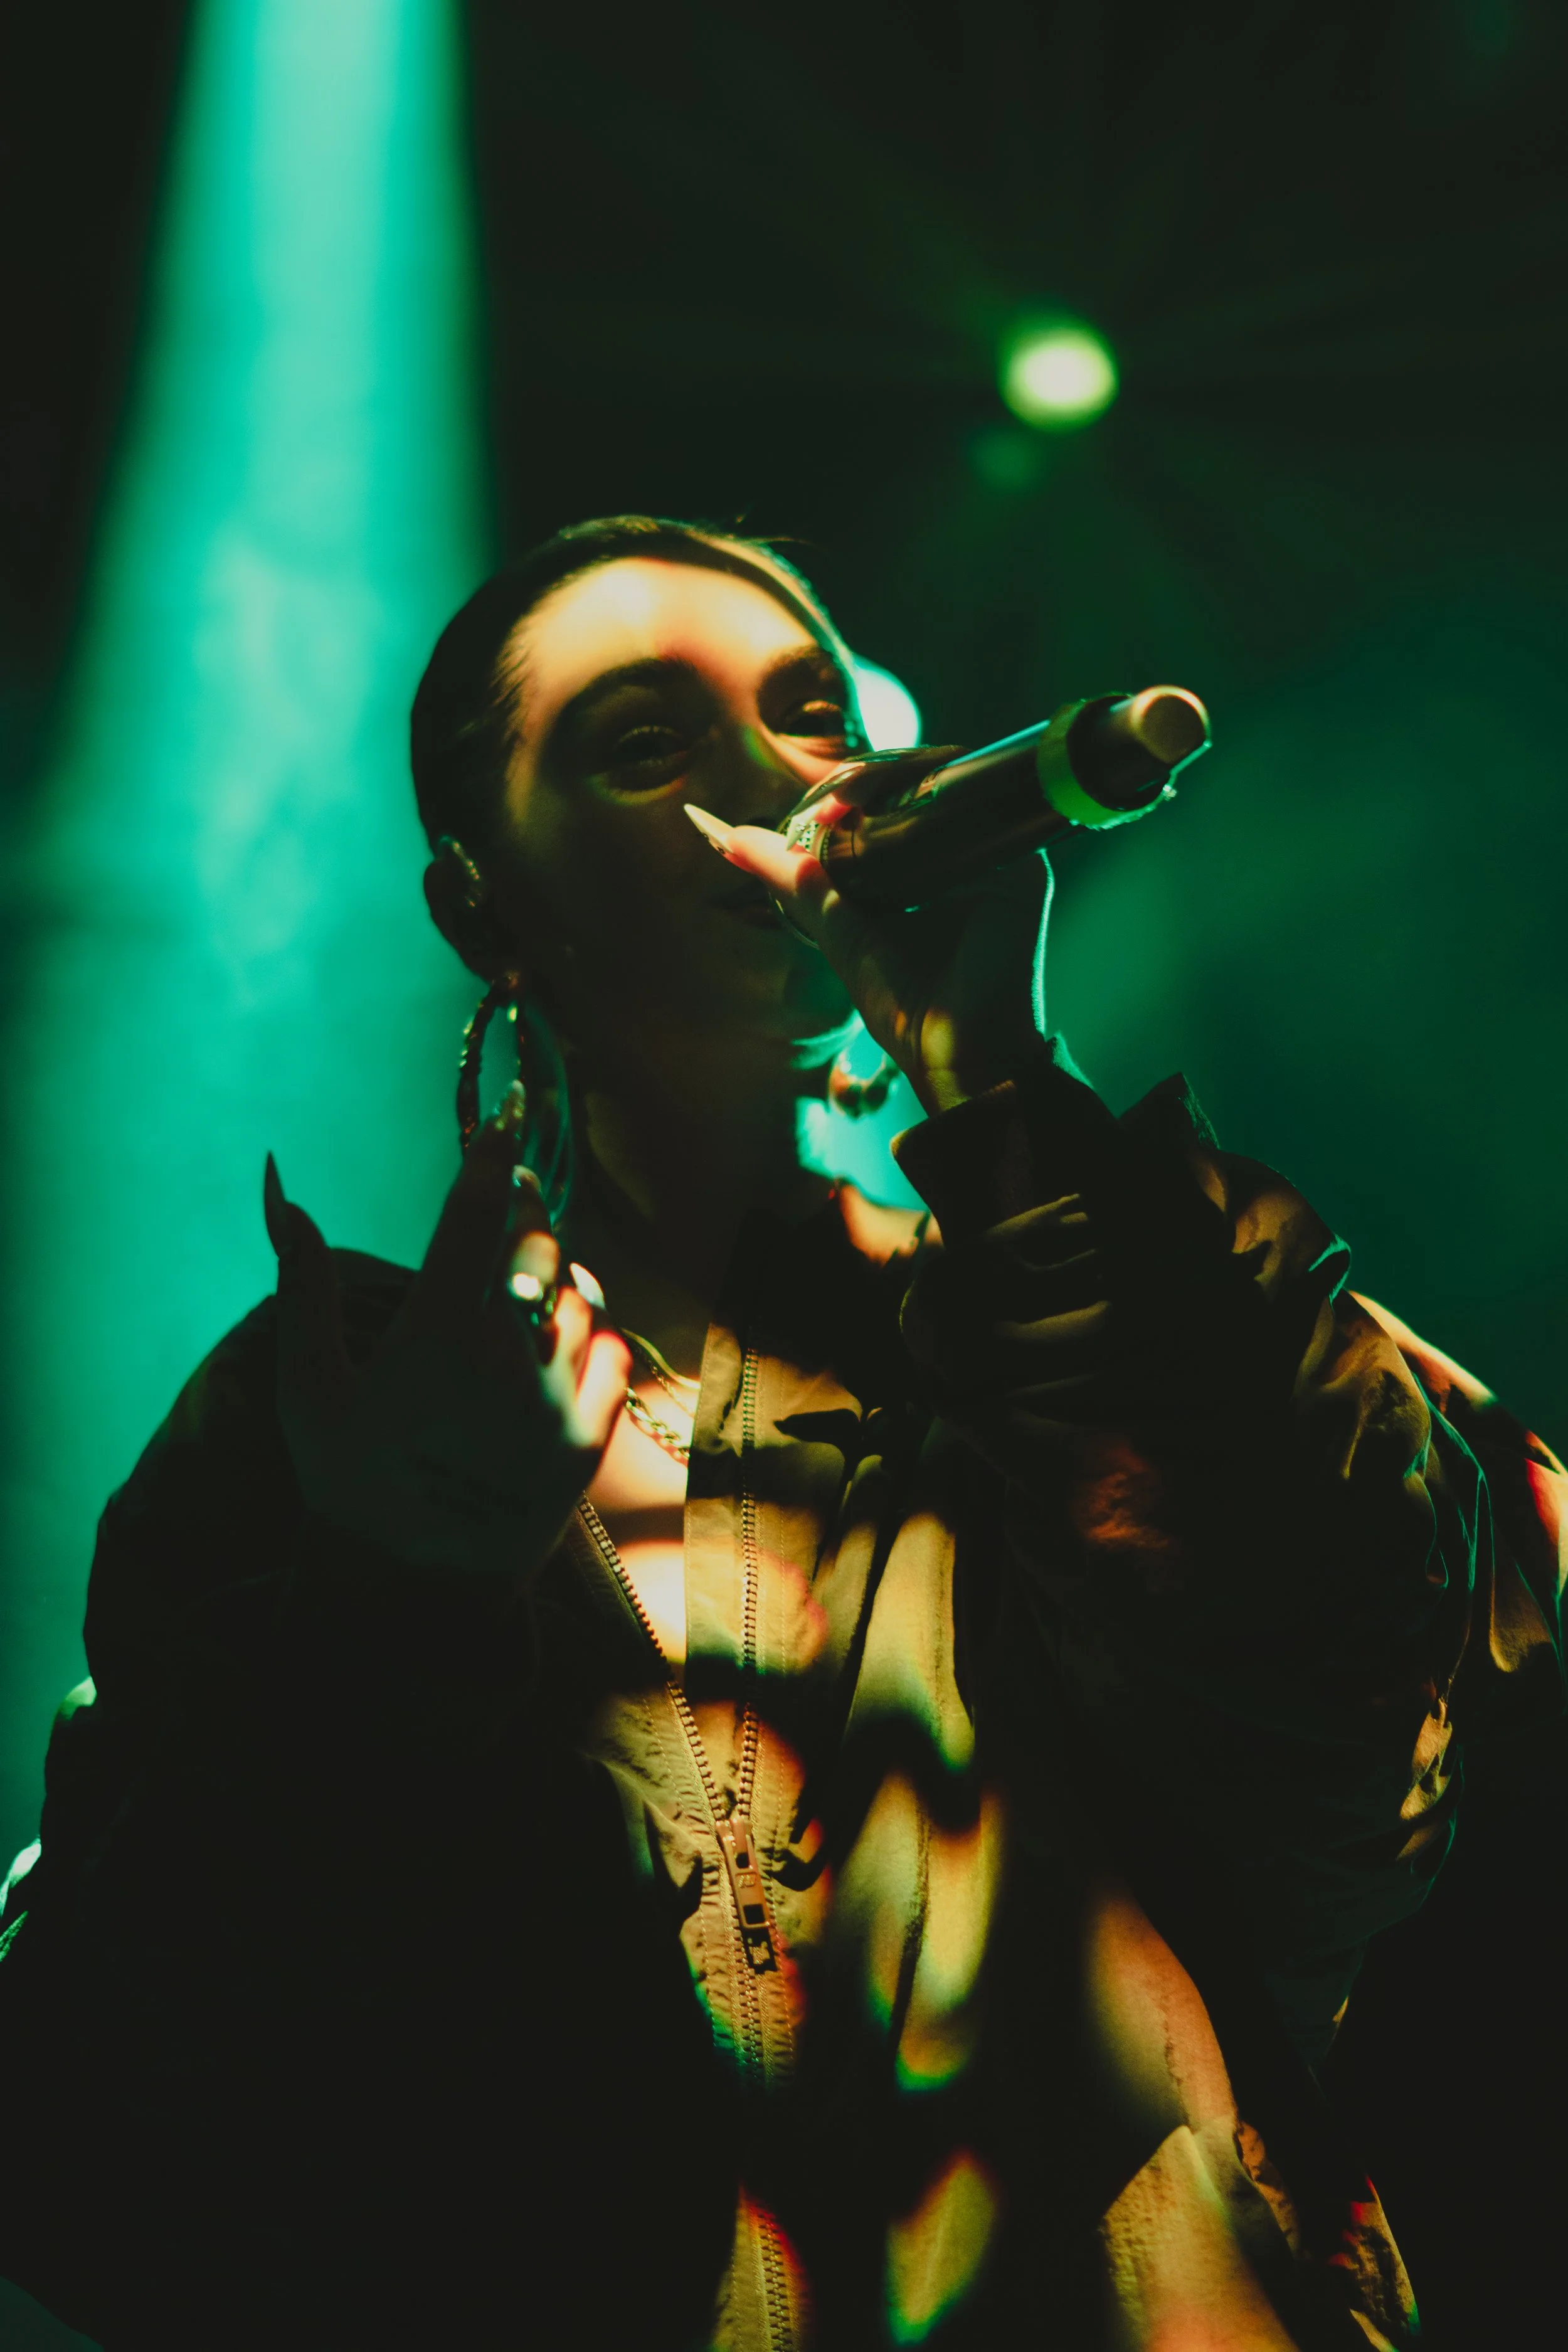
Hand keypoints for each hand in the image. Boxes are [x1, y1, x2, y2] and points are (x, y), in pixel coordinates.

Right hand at [263, 1086, 629, 1600]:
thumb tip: (283, 1187)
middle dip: (527, 1211)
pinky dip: (590, 1331)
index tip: (507, 1112)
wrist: (414, 1589)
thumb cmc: (351, 1481)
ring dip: (557, 1276)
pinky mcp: (591, 1437)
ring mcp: (554, 1401)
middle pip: (539, 1246)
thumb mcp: (306, 1387)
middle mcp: (502, 1363)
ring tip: (521, 1287)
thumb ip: (301, 1281)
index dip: (493, 1154)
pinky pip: (612, 1349)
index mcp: (431, 1340)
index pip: (473, 1217)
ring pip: (579, 1295)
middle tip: (511, 1201)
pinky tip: (555, 1340)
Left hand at [685, 801, 1050, 1113]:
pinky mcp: (1020, 867)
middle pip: (913, 785)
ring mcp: (1000, 856)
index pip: (890, 802)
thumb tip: (727, 837)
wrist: (955, 1058)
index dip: (847, 793)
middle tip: (821, 806)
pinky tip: (878, 811)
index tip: (811, 812)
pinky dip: (920, 801)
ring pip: (938, 787)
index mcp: (938, 866)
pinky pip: (968, 812)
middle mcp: (974, 853)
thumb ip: (792, 880)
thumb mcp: (837, 931)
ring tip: (837, 807)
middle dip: (861, 781)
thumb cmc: (907, 1008)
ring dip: (884, 783)